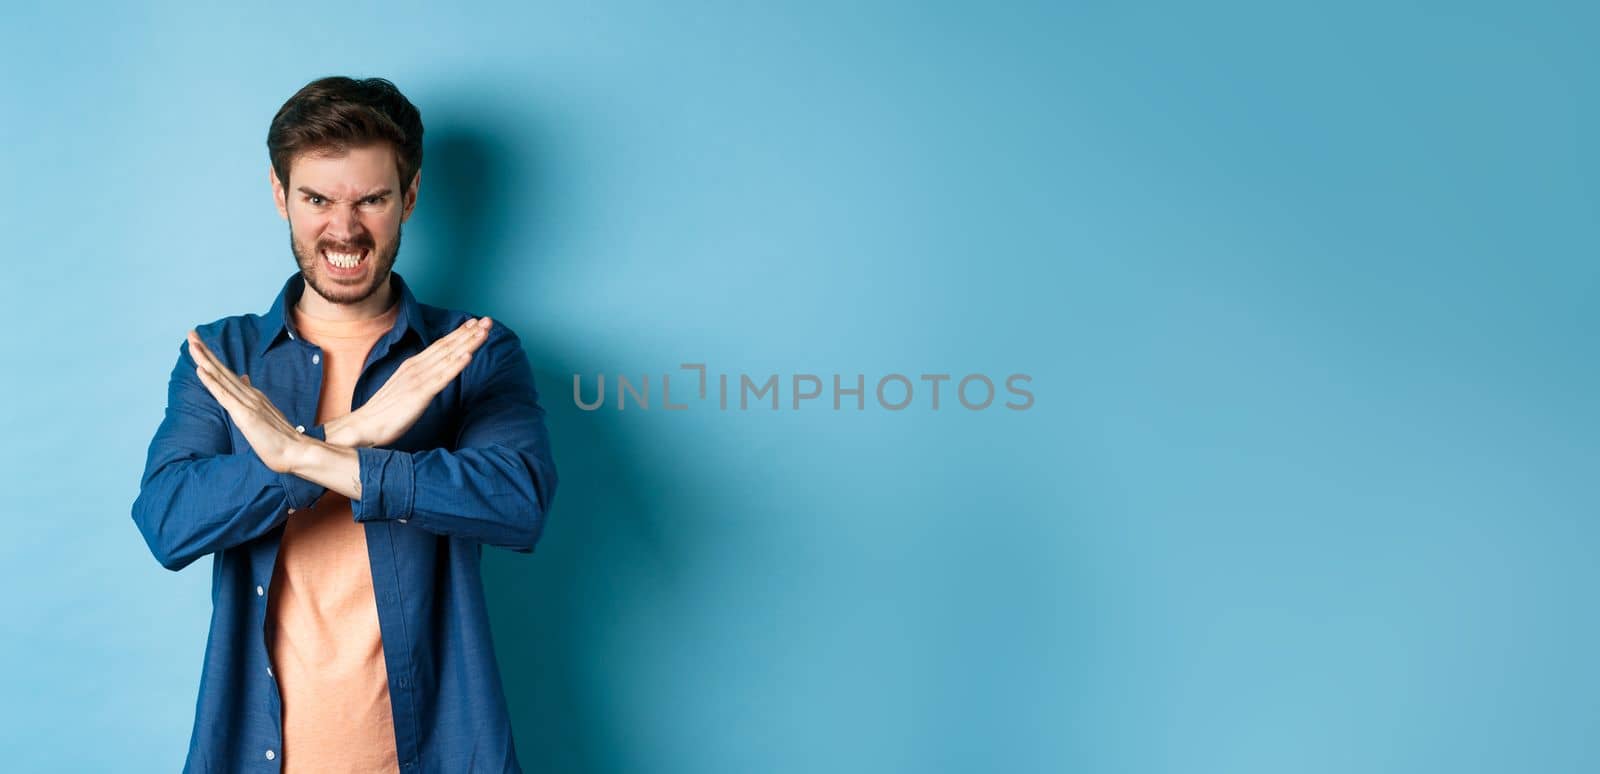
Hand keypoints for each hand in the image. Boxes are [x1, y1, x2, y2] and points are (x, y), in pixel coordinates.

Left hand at [187, 331, 307, 473]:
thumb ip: (252, 396)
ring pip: (221, 378)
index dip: (212, 359)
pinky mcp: (245, 415)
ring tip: (192, 344)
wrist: (297, 452)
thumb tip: (243, 378)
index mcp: (252, 396)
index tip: (199, 344)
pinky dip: (212, 382)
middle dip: (205, 351)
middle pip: (222, 370)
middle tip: (190, 333)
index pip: (227, 374)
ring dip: (205, 360)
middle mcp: (250, 395)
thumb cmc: (281, 439)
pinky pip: (224, 396)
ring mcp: (248, 403)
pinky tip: (201, 370)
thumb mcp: (264, 414)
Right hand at [327, 317, 492, 447]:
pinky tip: (469, 356)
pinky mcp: (419, 394)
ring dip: (468, 343)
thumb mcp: (405, 387)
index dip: (459, 333)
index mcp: (413, 365)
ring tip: (484, 331)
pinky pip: (442, 378)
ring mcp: (419, 379)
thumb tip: (434, 373)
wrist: (365, 425)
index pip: (440, 345)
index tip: (475, 322)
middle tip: (488, 320)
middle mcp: (416, 367)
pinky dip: (456, 365)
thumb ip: (420, 378)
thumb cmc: (385, 410)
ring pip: (448, 357)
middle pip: (447, 346)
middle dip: (469, 332)